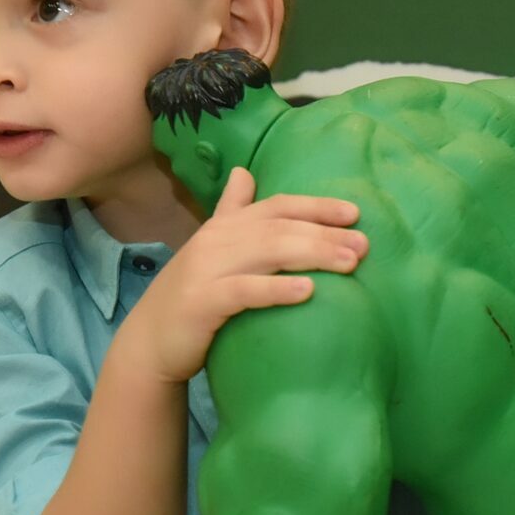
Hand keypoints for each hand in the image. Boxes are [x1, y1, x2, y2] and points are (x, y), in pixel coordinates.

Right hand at [120, 166, 367, 383]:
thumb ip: (232, 212)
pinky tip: (308, 291)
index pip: (277, 206)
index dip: (316, 207)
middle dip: (325, 234)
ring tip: (350, 262)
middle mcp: (218, 241)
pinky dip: (277, 289)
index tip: (355, 214)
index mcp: (226, 227)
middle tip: (365, 245)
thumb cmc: (193, 296)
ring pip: (268, 253)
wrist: (150, 341)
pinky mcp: (203, 302)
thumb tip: (243, 173)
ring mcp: (208, 270)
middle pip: (279, 228)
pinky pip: (245, 292)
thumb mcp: (213, 249)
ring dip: (313, 255)